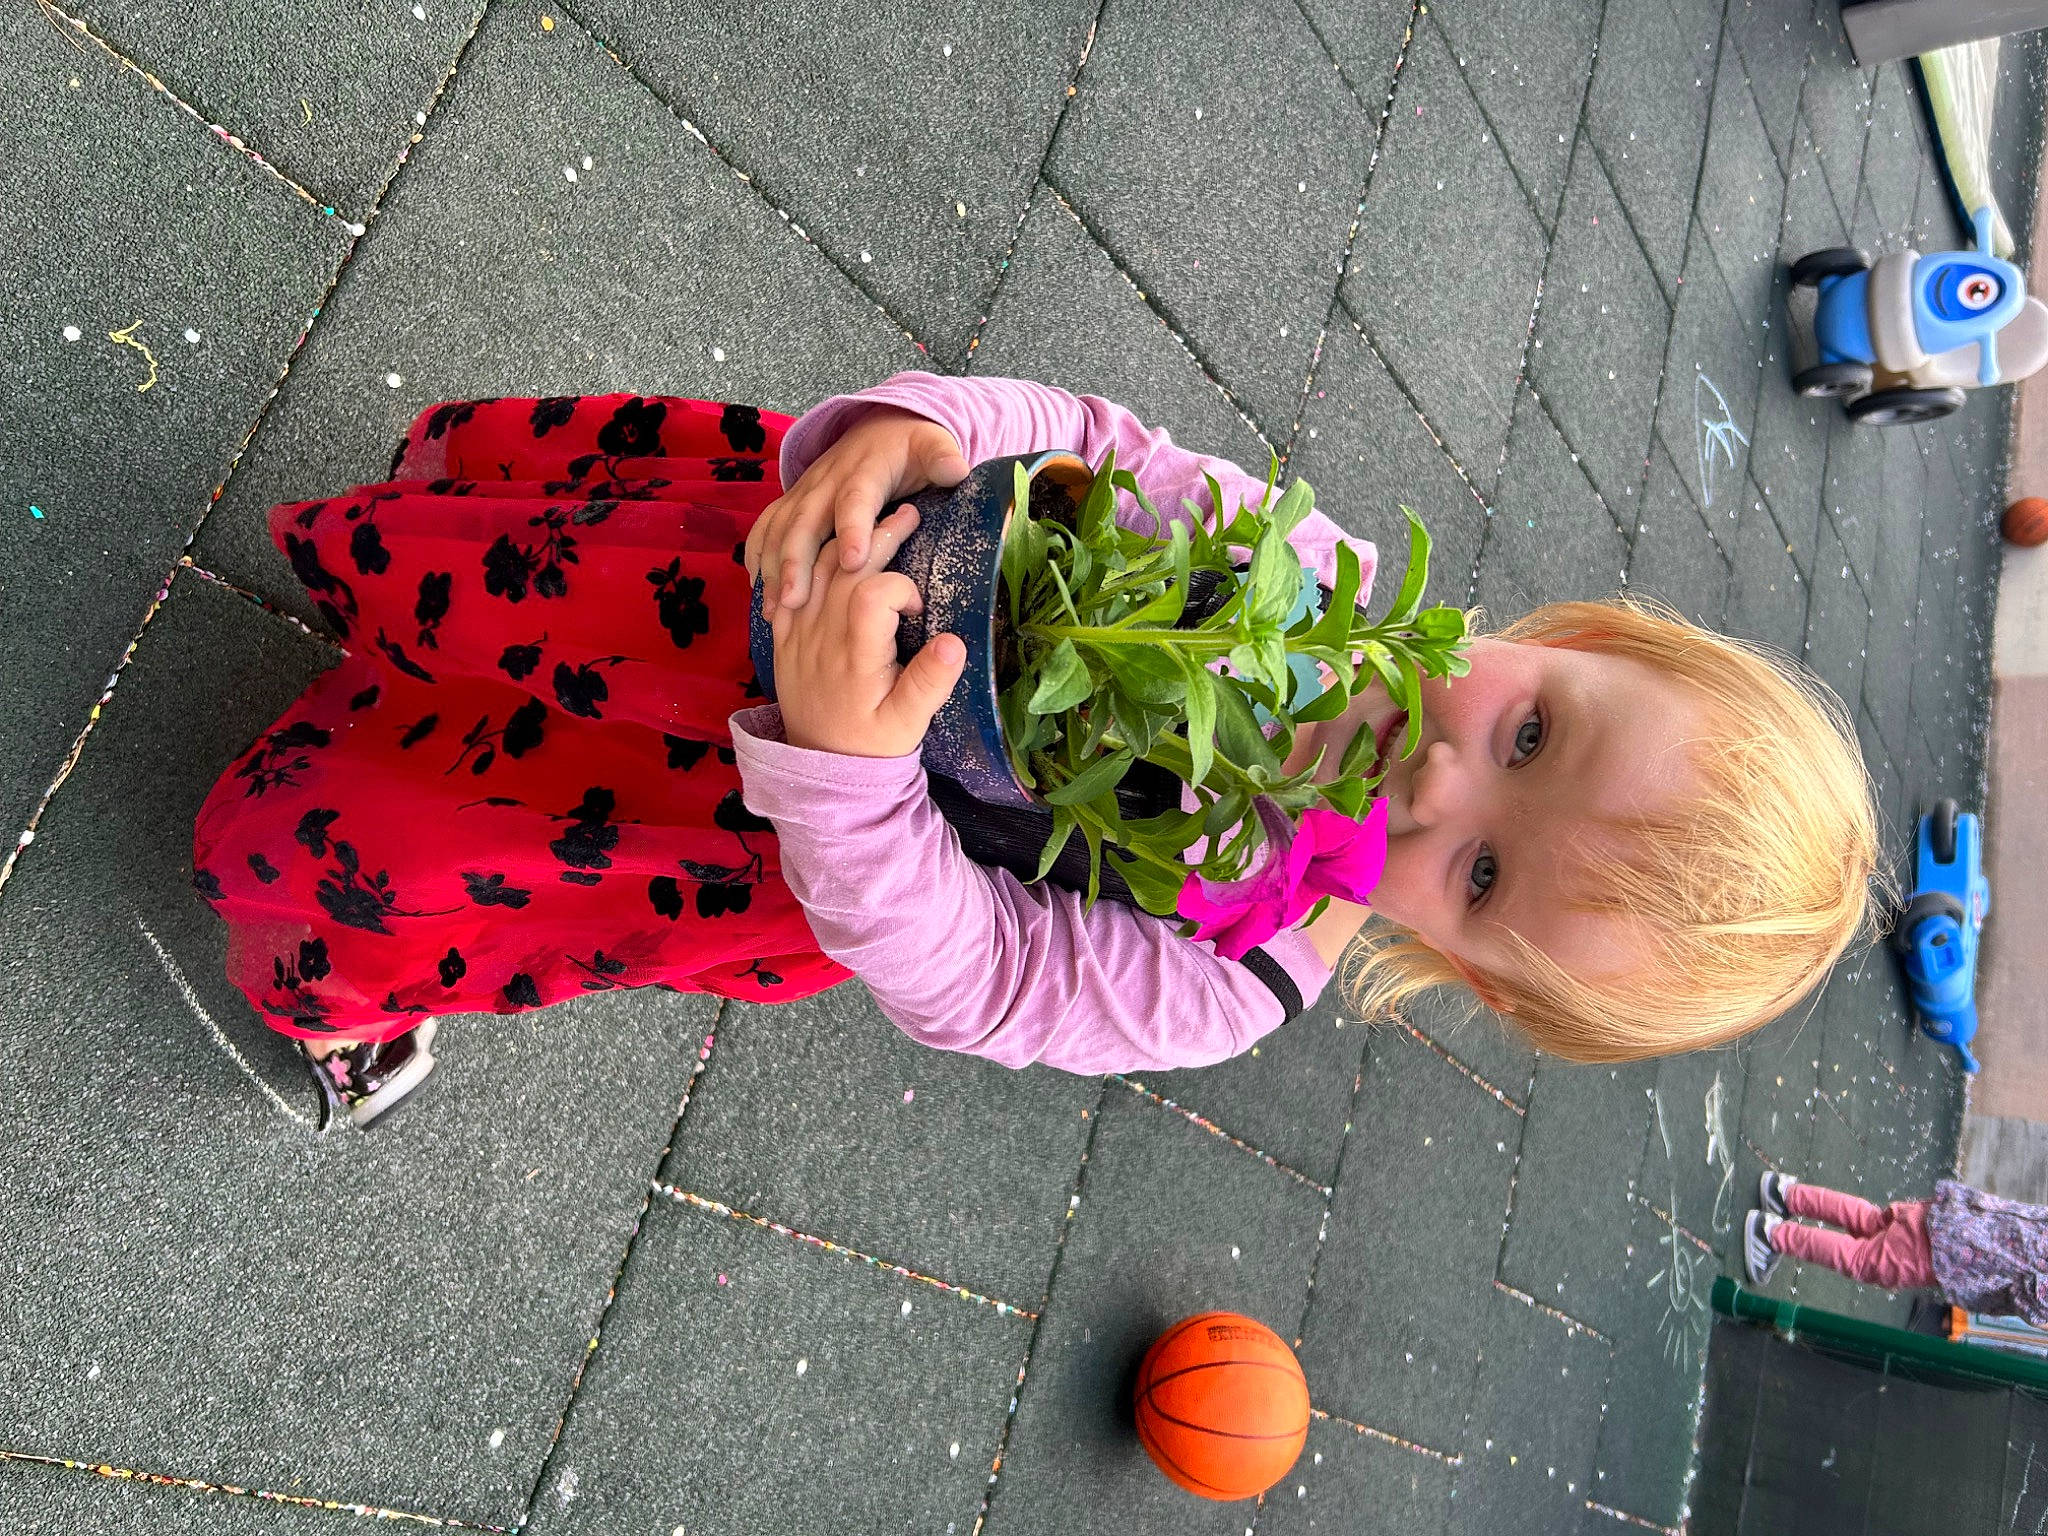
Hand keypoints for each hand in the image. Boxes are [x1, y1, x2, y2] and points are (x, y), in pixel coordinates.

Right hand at [746, 406, 968, 616]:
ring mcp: (804, 492)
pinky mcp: (792, 502)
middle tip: (795, 600)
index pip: (855, 500)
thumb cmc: (911, 447)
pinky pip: (766, 528)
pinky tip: (760, 593)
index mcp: (864, 472)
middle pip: (804, 522)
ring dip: (773, 568)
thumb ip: (942, 456)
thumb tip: (956, 469)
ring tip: (776, 610)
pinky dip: (758, 558)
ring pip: (779, 529)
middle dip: (796, 561)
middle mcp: (826, 482)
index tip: (852, 562)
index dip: (852, 529)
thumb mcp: (932, 444)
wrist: (880, 425)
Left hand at [771, 505, 967, 757]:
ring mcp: (797, 633)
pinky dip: (811, 557)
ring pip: (816, 567)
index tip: (916, 607)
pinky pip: (790, 583)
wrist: (820, 765)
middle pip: (844, 567)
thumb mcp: (908, 723)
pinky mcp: (784, 634)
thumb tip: (956, 642)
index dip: (899, 588)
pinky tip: (833, 547)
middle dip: (879, 536)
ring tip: (879, 520)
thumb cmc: (872, 743)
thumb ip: (930, 682)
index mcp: (854, 656)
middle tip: (912, 514)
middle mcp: (820, 637)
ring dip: (848, 539)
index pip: (872, 594)